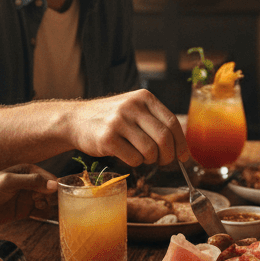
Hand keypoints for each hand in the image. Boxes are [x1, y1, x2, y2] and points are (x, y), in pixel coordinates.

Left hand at [0, 164, 57, 230]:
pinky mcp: (25, 210)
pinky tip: (35, 214)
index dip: (54, 185)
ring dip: (48, 205)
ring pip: (48, 200)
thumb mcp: (8, 182)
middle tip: (39, 201)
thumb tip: (55, 185)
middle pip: (51, 189)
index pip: (49, 176)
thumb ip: (32, 181)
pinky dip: (43, 213)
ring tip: (37, 207)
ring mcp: (27, 197)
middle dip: (51, 196)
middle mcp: (29, 182)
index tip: (51, 194)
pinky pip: (42, 212)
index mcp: (27, 170)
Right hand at [67, 89, 187, 166]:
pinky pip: (133, 158)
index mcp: (144, 97)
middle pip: (164, 138)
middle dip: (168, 156)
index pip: (172, 122)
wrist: (75, 120)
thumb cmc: (111, 118)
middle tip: (164, 162)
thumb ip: (154, 120)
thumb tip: (180, 147)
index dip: (181, 143)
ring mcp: (119, 121)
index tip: (183, 157)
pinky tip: (127, 156)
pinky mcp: (107, 138)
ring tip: (143, 158)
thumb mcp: (133, 108)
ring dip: (150, 160)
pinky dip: (135, 162)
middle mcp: (132, 106)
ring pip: (150, 150)